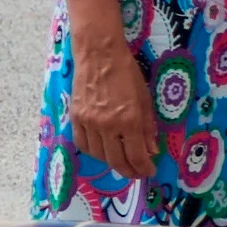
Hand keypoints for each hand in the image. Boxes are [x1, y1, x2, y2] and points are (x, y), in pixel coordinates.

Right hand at [66, 33, 161, 178]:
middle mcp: (108, 126)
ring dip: (111, 162)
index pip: (136, 156)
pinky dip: (93, 152)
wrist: (99, 54)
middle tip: (136, 172)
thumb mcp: (145, 99)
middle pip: (117, 161)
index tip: (149, 171)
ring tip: (120, 160)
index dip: (144, 168)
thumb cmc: (127, 73)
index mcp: (129, 121)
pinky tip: (101, 150)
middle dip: (129, 171)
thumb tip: (150, 151)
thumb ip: (147, 128)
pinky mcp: (76, 117)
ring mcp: (89, 122)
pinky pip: (82, 143)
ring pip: (99, 155)